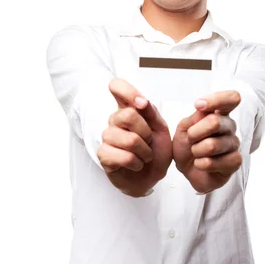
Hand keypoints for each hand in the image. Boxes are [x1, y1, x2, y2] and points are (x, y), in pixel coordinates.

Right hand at [97, 78, 171, 196]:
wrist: (151, 177)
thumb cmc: (155, 151)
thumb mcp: (161, 130)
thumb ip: (152, 113)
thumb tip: (141, 101)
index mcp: (128, 109)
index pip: (117, 86)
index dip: (127, 91)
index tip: (141, 103)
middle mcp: (114, 120)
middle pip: (127, 115)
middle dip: (146, 133)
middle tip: (149, 142)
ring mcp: (107, 137)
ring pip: (129, 139)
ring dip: (144, 152)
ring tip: (144, 156)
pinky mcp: (103, 155)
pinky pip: (125, 156)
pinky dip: (137, 163)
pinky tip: (135, 164)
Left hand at [172, 91, 242, 193]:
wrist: (188, 170)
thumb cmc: (188, 146)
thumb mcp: (184, 128)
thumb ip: (194, 118)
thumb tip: (203, 110)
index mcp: (219, 114)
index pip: (231, 98)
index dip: (216, 99)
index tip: (198, 106)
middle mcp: (229, 127)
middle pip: (215, 121)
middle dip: (194, 132)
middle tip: (190, 139)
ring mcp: (234, 144)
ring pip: (212, 145)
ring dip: (196, 150)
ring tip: (196, 153)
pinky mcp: (235, 161)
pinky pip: (215, 162)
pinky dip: (201, 164)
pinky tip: (201, 164)